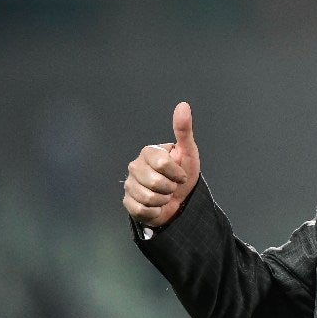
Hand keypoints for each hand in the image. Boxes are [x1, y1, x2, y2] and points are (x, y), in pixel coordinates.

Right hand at [122, 102, 200, 227]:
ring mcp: (130, 184)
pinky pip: (142, 209)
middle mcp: (135, 166)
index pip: (162, 163)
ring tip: (165, 195)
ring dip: (163, 200)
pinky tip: (157, 206)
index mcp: (148, 152)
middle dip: (170, 187)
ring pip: (149, 198)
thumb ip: (184, 130)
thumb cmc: (183, 174)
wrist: (181, 201)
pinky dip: (155, 211)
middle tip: (172, 186)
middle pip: (155, 182)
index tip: (181, 175)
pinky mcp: (128, 202)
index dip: (176, 173)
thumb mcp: (188, 152)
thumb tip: (183, 105)